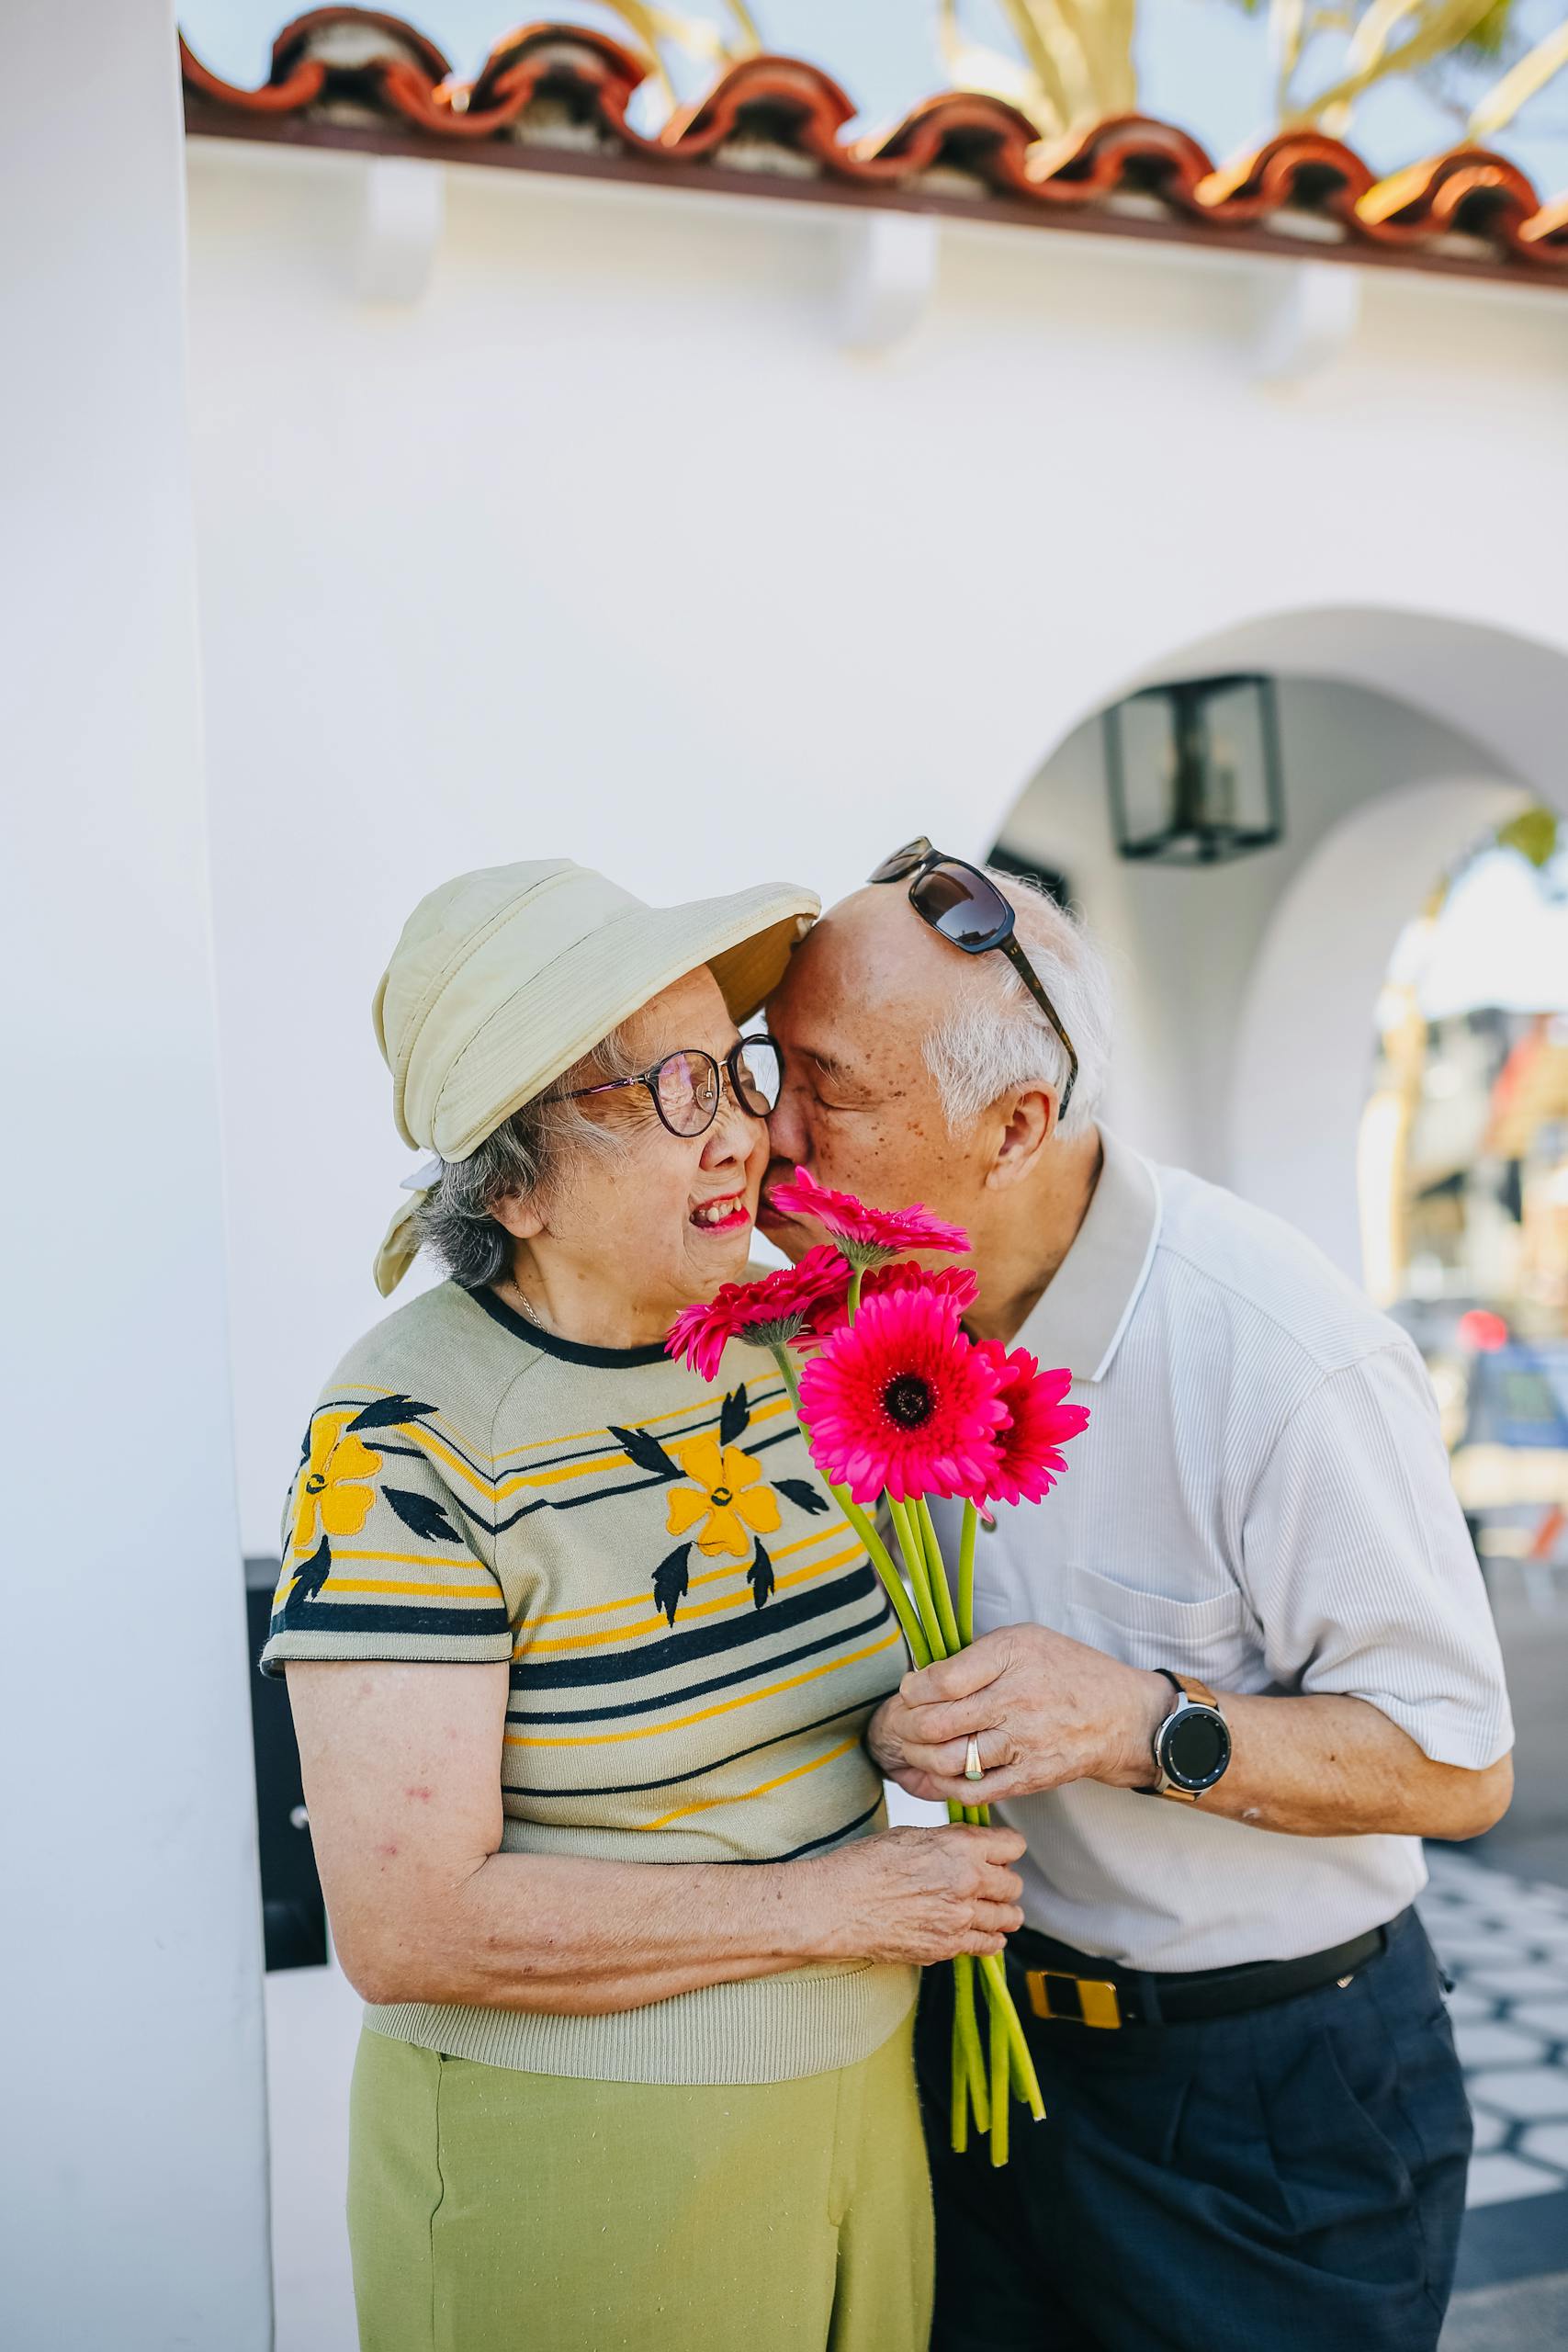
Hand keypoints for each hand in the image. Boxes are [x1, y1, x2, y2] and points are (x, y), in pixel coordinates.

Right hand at [804, 1823, 1026, 1963]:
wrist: (837, 1906)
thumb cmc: (864, 1866)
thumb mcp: (911, 1836)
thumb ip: (949, 1841)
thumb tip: (970, 1845)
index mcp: (960, 1847)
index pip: (1013, 1845)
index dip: (1005, 1848)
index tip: (1000, 1852)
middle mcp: (968, 1882)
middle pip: (1014, 1884)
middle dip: (1004, 1882)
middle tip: (990, 1882)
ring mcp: (961, 1919)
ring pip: (1008, 1918)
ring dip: (1002, 1912)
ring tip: (992, 1910)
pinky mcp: (949, 1947)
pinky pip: (988, 1945)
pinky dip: (989, 1939)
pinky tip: (980, 1932)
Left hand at [867, 1623, 1169, 1804]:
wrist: (1122, 1716)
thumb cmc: (1068, 1671)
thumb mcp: (1024, 1640)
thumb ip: (975, 1656)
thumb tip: (922, 1679)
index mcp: (1012, 1656)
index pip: (942, 1679)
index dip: (913, 1689)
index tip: (909, 1690)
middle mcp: (1016, 1699)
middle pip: (937, 1723)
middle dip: (905, 1727)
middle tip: (899, 1724)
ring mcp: (1023, 1742)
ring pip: (951, 1759)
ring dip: (920, 1758)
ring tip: (912, 1749)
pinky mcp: (1029, 1777)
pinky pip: (974, 1790)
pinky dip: (946, 1785)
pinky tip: (937, 1774)